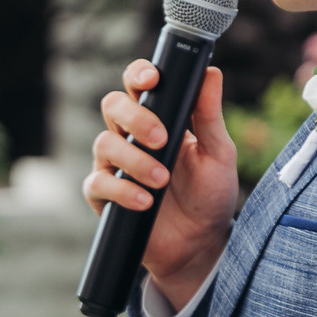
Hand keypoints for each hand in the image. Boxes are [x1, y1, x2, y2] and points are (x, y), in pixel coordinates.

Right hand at [83, 60, 238, 313]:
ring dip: (134, 160)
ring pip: (104, 143)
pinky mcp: (104, 197)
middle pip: (113, 105)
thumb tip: (211, 72)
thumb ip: (210, 115)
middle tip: (162, 140)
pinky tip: (145, 201)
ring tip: (162, 181)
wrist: (200, 245)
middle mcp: (130, 136)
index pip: (138, 85)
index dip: (138, 74)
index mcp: (158, 118)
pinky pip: (98, 183)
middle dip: (135, 118)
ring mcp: (114, 165)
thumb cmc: (210, 195)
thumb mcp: (218, 154)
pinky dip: (122, 190)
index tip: (152, 80)